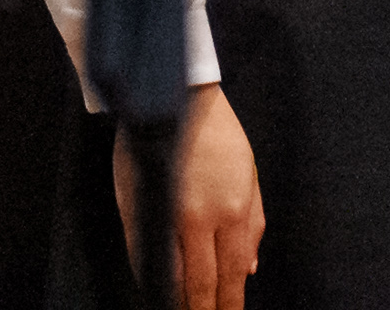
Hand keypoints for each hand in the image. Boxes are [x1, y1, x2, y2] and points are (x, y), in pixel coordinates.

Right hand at [110, 83, 263, 308]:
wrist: (176, 99)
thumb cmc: (220, 137)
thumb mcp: (249, 175)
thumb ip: (252, 225)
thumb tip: (249, 269)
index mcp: (231, 208)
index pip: (231, 273)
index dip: (229, 304)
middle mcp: (198, 219)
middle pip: (200, 283)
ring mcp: (164, 216)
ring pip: (171, 276)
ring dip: (179, 300)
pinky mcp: (137, 212)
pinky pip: (145, 259)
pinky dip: (153, 280)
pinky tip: (158, 292)